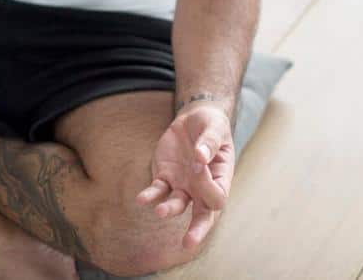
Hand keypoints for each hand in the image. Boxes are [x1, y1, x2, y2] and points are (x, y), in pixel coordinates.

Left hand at [136, 101, 234, 248]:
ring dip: (169, 210)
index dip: (207, 185)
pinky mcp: (165, 177)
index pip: (217, 195)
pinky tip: (141, 199)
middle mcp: (202, 187)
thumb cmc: (211, 125)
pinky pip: (157, 191)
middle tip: (189, 243)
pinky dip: (149, 196)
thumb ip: (210, 141)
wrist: (194, 118)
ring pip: (177, 206)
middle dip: (197, 230)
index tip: (198, 163)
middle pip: (203, 215)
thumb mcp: (215, 127)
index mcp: (221, 178)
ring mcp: (183, 185)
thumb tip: (201, 156)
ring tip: (160, 211)